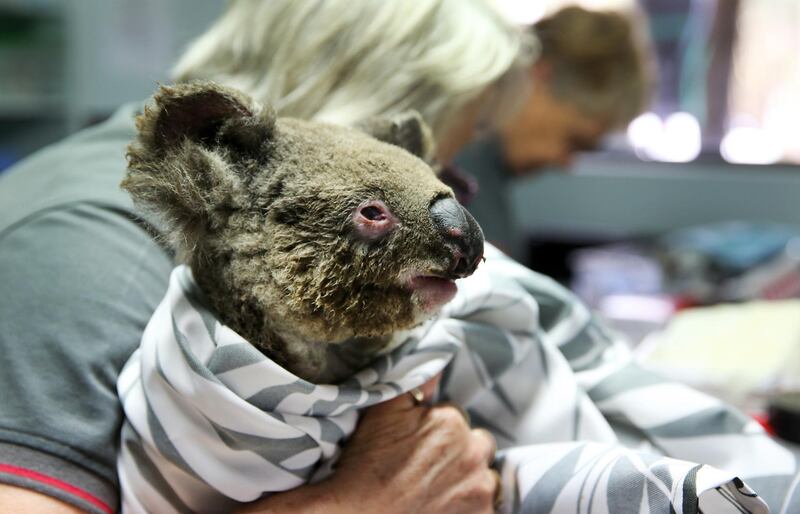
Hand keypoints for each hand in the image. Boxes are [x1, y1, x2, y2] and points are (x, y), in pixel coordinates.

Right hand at [326, 376, 498, 513]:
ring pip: (486, 478)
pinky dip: (471, 507)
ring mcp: (482, 488)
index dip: (436, 431)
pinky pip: (487, 506)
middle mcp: (474, 452)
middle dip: (461, 453)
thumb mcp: (385, 412)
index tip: (417, 446)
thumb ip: (417, 382)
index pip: (454, 417)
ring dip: (470, 481)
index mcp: (452, 421)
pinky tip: (446, 507)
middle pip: (478, 445)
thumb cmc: (368, 464)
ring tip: (440, 490)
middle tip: (432, 468)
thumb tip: (437, 358)